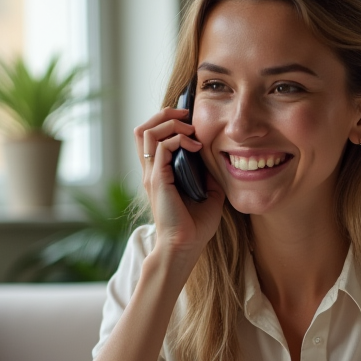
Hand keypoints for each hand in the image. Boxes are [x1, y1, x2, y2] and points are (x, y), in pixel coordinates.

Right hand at [134, 108, 224, 268]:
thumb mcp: (208, 194)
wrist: (185, 246)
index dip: (167, 121)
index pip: (152, 137)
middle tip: (187, 114)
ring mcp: (151, 174)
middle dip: (165, 114)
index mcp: (159, 173)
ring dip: (170, 123)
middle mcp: (151, 170)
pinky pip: (160, 146)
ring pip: (146, 131)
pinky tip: (195, 146)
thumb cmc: (195, 227)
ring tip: (191, 129)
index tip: (191, 121)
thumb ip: (208, 176)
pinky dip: (178, 139)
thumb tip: (217, 160)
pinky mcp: (157, 179)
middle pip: (143, 128)